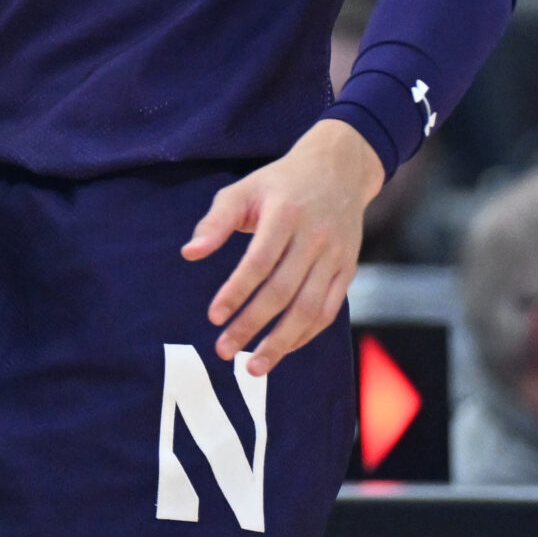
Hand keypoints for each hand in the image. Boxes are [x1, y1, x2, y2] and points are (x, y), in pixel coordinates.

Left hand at [181, 119, 385, 374]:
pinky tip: (282, 349)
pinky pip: (328, 310)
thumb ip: (215, 221)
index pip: (259, 262)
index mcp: (285, 215)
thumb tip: (189, 253)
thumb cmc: (280, 183)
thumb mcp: (244, 189)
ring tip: (254, 366)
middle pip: (283, 292)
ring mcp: (336, 257)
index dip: (236, 292)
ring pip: (310, 309)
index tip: (213, 316)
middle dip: (252, 325)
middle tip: (224, 349)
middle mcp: (315, 238)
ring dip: (282, 342)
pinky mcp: (347, 270)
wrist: (339, 170)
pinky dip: (306, 334)